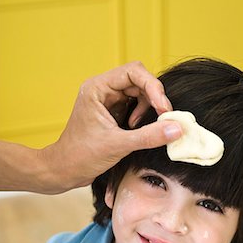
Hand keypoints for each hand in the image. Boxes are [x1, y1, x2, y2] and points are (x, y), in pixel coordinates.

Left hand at [42, 61, 181, 191]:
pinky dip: (143, 116)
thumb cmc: (81, 155)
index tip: (163, 108)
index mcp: (97, 88)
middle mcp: (103, 90)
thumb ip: (148, 136)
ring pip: (139, 93)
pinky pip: (135, 105)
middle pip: (139, 80)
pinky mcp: (113, 113)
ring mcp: (108, 101)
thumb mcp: (118, 145)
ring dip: (148, 108)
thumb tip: (177, 129)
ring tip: (142, 127)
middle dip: (153, 97)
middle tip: (163, 117)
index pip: (133, 72)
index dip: (152, 86)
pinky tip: (136, 129)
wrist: (65, 170)